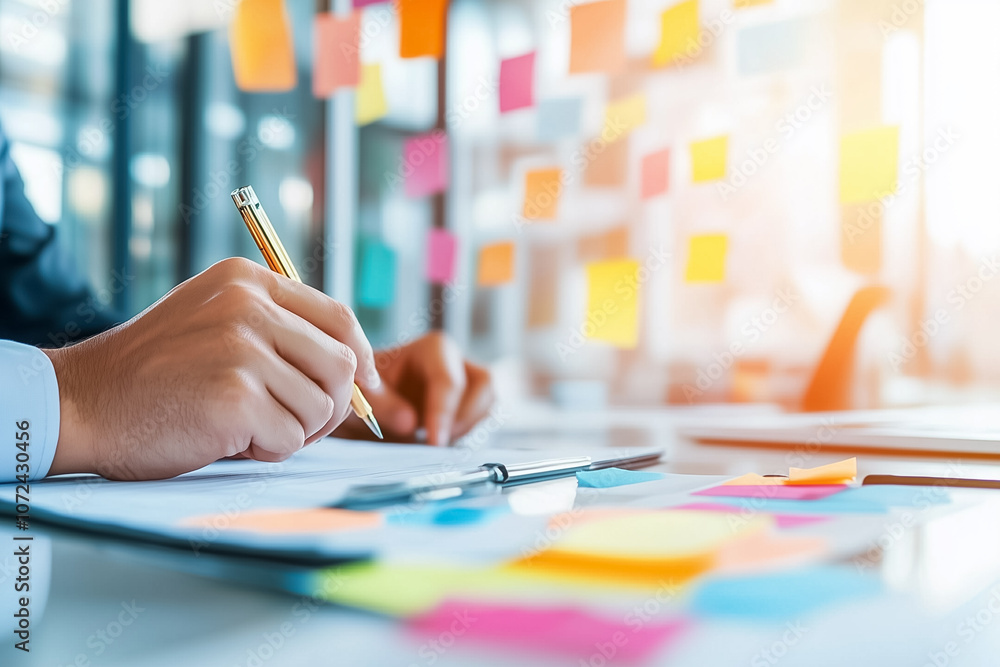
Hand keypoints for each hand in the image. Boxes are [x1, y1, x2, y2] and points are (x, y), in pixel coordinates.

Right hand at [44, 257, 379, 479]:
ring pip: (321, 406)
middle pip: (342, 363)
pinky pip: (290, 437)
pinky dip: (268, 451)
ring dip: (295, 431)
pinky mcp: (235, 395)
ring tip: (249, 429)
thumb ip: (277, 331)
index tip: (365, 386)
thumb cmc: (156, 375)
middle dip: (331, 405)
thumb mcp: (215, 323)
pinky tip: (230, 440)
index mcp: (248, 281)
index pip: (338, 316)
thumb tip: (356, 370)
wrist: (85, 403)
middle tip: (296, 424)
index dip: (361, 356)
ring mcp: (242, 348)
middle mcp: (249, 306)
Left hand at [335, 332, 494, 445]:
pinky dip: (467, 433)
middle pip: (483, 384)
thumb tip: (411, 424)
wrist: (366, 400)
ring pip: (489, 400)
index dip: (444, 413)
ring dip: (467, 426)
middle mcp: (455, 359)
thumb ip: (382, 405)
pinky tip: (439, 439)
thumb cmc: (365, 392)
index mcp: (431, 349)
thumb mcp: (363, 396)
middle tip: (435, 442)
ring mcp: (467, 378)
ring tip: (433, 441)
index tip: (433, 442)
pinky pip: (486, 416)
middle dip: (463, 418)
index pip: (448, 379)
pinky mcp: (471, 400)